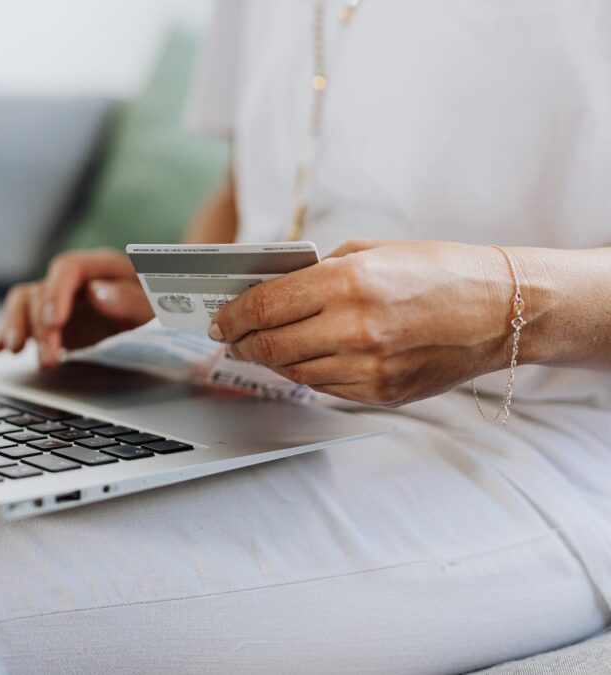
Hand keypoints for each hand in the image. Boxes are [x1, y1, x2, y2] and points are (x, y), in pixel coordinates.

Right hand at [0, 249, 153, 368]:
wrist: (160, 316)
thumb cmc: (160, 306)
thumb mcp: (156, 305)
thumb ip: (130, 299)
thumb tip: (97, 293)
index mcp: (101, 266)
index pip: (68, 268)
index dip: (57, 293)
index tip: (55, 321)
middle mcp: (74, 279)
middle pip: (43, 291)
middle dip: (41, 326)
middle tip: (50, 358)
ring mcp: (59, 299)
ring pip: (24, 302)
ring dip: (16, 326)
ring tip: (14, 351)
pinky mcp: (49, 320)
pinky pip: (21, 319)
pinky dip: (8, 332)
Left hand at [209, 240, 515, 406]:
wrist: (501, 309)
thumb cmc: (438, 271)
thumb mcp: (371, 251)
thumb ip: (317, 271)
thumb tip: (267, 289)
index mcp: (349, 283)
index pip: (265, 306)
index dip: (232, 315)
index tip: (219, 319)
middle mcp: (355, 329)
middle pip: (269, 345)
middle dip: (240, 342)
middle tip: (229, 338)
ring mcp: (369, 367)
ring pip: (292, 371)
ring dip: (269, 360)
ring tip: (260, 347)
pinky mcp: (381, 394)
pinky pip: (323, 387)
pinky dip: (305, 373)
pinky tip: (302, 358)